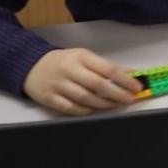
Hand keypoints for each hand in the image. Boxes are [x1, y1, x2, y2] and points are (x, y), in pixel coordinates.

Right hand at [23, 48, 142, 115]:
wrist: (30, 65)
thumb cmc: (64, 62)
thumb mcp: (84, 58)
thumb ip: (106, 67)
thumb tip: (132, 74)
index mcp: (81, 56)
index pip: (108, 69)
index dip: (125, 80)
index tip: (137, 87)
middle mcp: (69, 70)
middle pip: (98, 85)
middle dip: (117, 94)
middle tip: (129, 99)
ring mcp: (58, 85)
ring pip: (86, 98)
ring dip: (104, 104)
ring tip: (116, 105)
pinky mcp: (49, 98)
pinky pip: (71, 108)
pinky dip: (86, 110)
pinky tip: (95, 109)